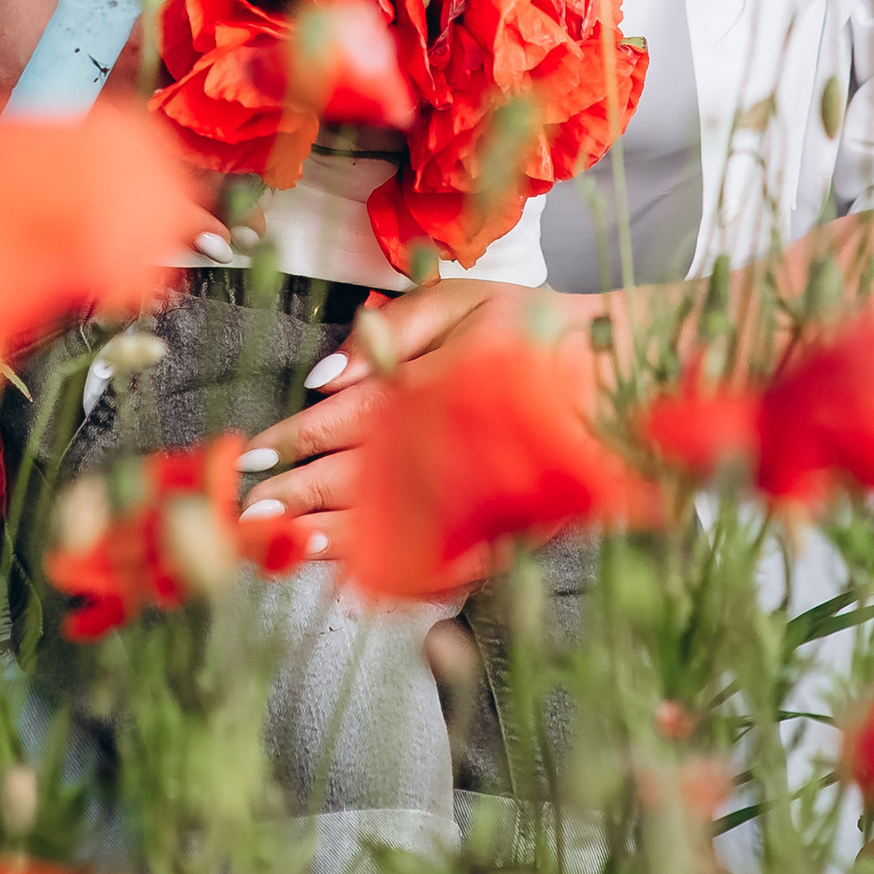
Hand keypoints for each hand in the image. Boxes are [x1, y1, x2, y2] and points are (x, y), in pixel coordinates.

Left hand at [232, 277, 514, 554]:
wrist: (626, 369)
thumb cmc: (534, 327)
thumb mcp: (459, 300)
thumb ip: (389, 329)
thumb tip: (324, 376)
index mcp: (435, 380)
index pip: (347, 417)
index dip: (295, 439)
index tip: (253, 456)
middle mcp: (454, 439)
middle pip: (359, 477)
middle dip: (298, 498)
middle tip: (247, 517)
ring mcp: (482, 488)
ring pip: (396, 522)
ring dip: (337, 537)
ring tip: (288, 545)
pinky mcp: (511, 523)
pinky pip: (449, 556)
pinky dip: (405, 568)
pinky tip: (367, 574)